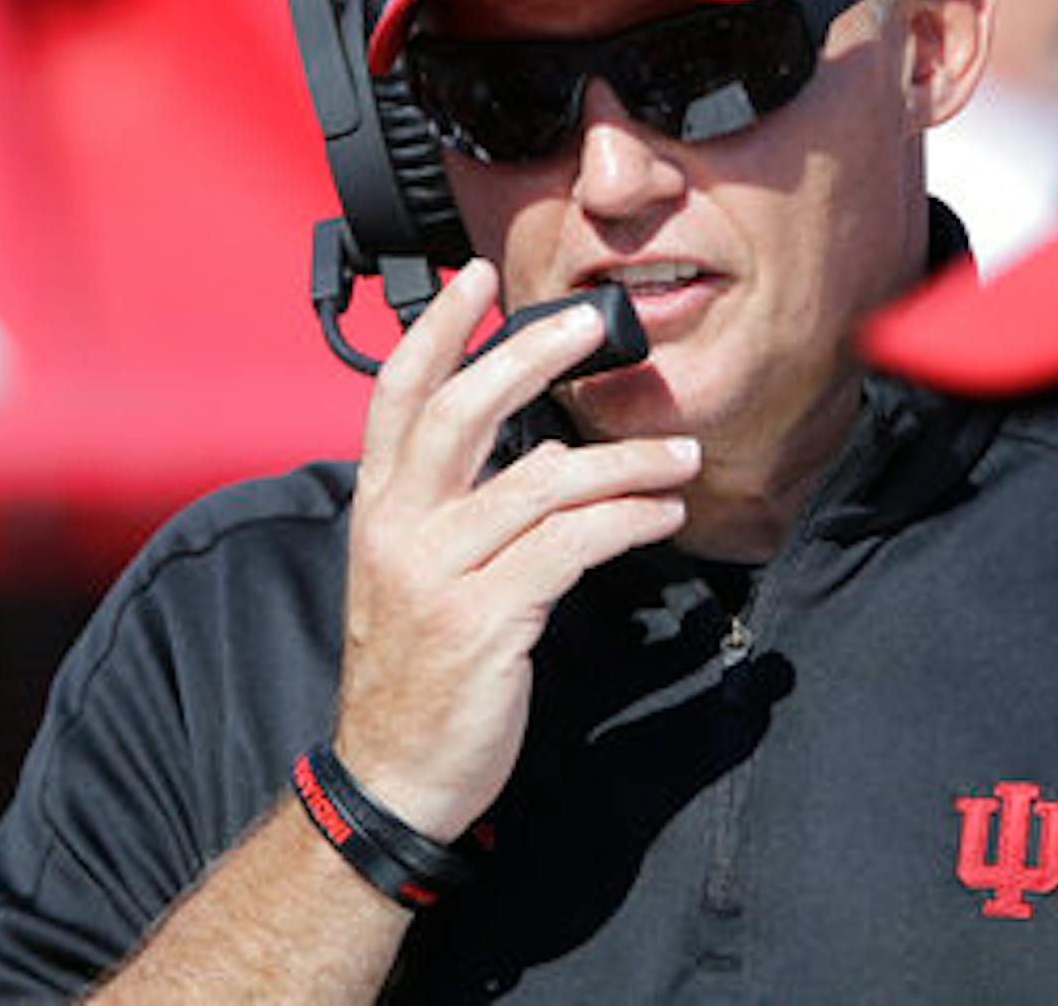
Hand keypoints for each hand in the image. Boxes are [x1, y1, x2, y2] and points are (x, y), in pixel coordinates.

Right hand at [333, 259, 700, 840]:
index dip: (437, 332)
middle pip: (462, 411)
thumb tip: (538, 455)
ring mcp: (437, 574)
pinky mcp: (484, 620)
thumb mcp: (417, 576)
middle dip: (530, 353)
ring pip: (542, 481)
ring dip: (624, 460)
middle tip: (592, 324)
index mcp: (377, 510)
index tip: (476, 280)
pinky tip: (662, 513)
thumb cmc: (416, 673)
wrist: (393, 777)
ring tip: (680, 457)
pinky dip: (628, 518)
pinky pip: (572, 544)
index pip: (397, 397)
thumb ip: (462, 509)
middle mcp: (398, 530)